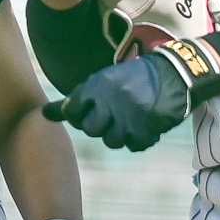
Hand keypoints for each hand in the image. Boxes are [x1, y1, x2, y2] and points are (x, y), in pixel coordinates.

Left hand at [44, 55, 188, 151]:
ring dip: (122, 134)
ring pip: (112, 141)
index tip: (96, 110)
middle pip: (91, 130)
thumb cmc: (135, 78)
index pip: (72, 112)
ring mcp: (128, 115)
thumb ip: (75, 100)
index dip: (82, 116)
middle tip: (117, 116)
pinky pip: (134, 146)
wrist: (176, 73)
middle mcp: (109, 99)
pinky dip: (140, 139)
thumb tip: (43, 114)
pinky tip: (146, 124)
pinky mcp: (145, 128)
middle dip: (103, 126)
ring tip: (133, 119)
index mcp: (97, 84)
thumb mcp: (104, 81)